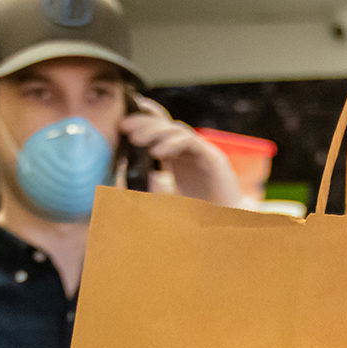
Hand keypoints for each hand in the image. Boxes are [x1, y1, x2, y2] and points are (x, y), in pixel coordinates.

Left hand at [120, 97, 247, 206]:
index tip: (121, 123)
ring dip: (155, 132)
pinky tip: (157, 152)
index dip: (143, 120)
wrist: (225, 227)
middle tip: (124, 127)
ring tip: (136, 140)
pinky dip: (173, 144)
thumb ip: (149, 184)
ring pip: (178, 130)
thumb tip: (124, 172)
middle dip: (144, 123)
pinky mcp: (214, 159)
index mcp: (178, 156)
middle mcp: (191, 151)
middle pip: (167, 126)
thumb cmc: (196, 215)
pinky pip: (191, 142)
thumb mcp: (164, 197)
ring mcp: (203, 152)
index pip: (161, 129)